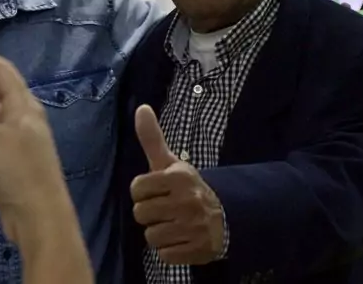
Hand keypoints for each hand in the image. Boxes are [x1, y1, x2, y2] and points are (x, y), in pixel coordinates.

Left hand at [130, 105, 224, 264]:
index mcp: (178, 177)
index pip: (137, 188)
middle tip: (165, 208)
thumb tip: (141, 108)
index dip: (143, 191)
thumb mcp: (170, 162)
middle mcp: (187, 201)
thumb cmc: (187, 187)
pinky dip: (169, 250)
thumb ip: (152, 138)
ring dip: (159, 232)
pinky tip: (180, 239)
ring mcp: (193, 227)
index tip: (156, 190)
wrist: (225, 216)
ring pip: (150, 236)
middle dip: (149, 213)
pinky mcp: (197, 251)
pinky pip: (163, 255)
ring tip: (173, 223)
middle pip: (140, 214)